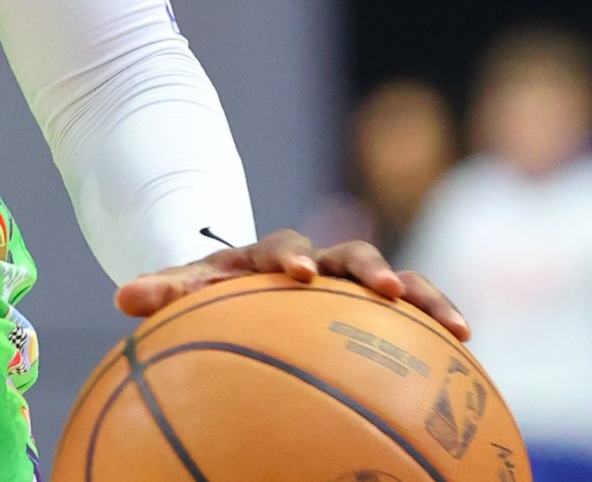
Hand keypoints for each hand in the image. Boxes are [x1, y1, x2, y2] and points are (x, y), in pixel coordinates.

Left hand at [115, 228, 470, 341]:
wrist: (246, 282)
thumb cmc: (214, 293)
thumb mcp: (188, 290)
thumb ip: (164, 290)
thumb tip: (124, 297)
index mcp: (268, 255)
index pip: (281, 246)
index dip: (292, 256)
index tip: (300, 273)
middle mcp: (318, 261)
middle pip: (349, 253)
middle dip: (368, 267)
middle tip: (383, 288)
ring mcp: (351, 282)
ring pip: (394, 280)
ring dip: (421, 296)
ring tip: (452, 324)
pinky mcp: (376, 306)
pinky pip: (413, 312)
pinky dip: (437, 321)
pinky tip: (467, 346)